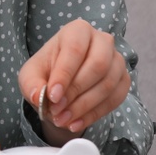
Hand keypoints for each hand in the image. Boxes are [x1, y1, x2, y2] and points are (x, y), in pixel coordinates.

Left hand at [18, 18, 130, 139]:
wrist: (64, 84)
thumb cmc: (47, 72)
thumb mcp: (31, 75)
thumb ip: (32, 84)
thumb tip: (38, 96)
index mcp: (77, 31)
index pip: (75, 49)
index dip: (64, 74)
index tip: (52, 96)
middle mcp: (102, 41)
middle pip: (97, 66)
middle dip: (76, 92)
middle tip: (56, 111)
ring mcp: (117, 60)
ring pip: (108, 84)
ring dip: (84, 107)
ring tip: (63, 120)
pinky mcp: (124, 80)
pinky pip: (115, 99)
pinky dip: (94, 115)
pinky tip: (75, 123)